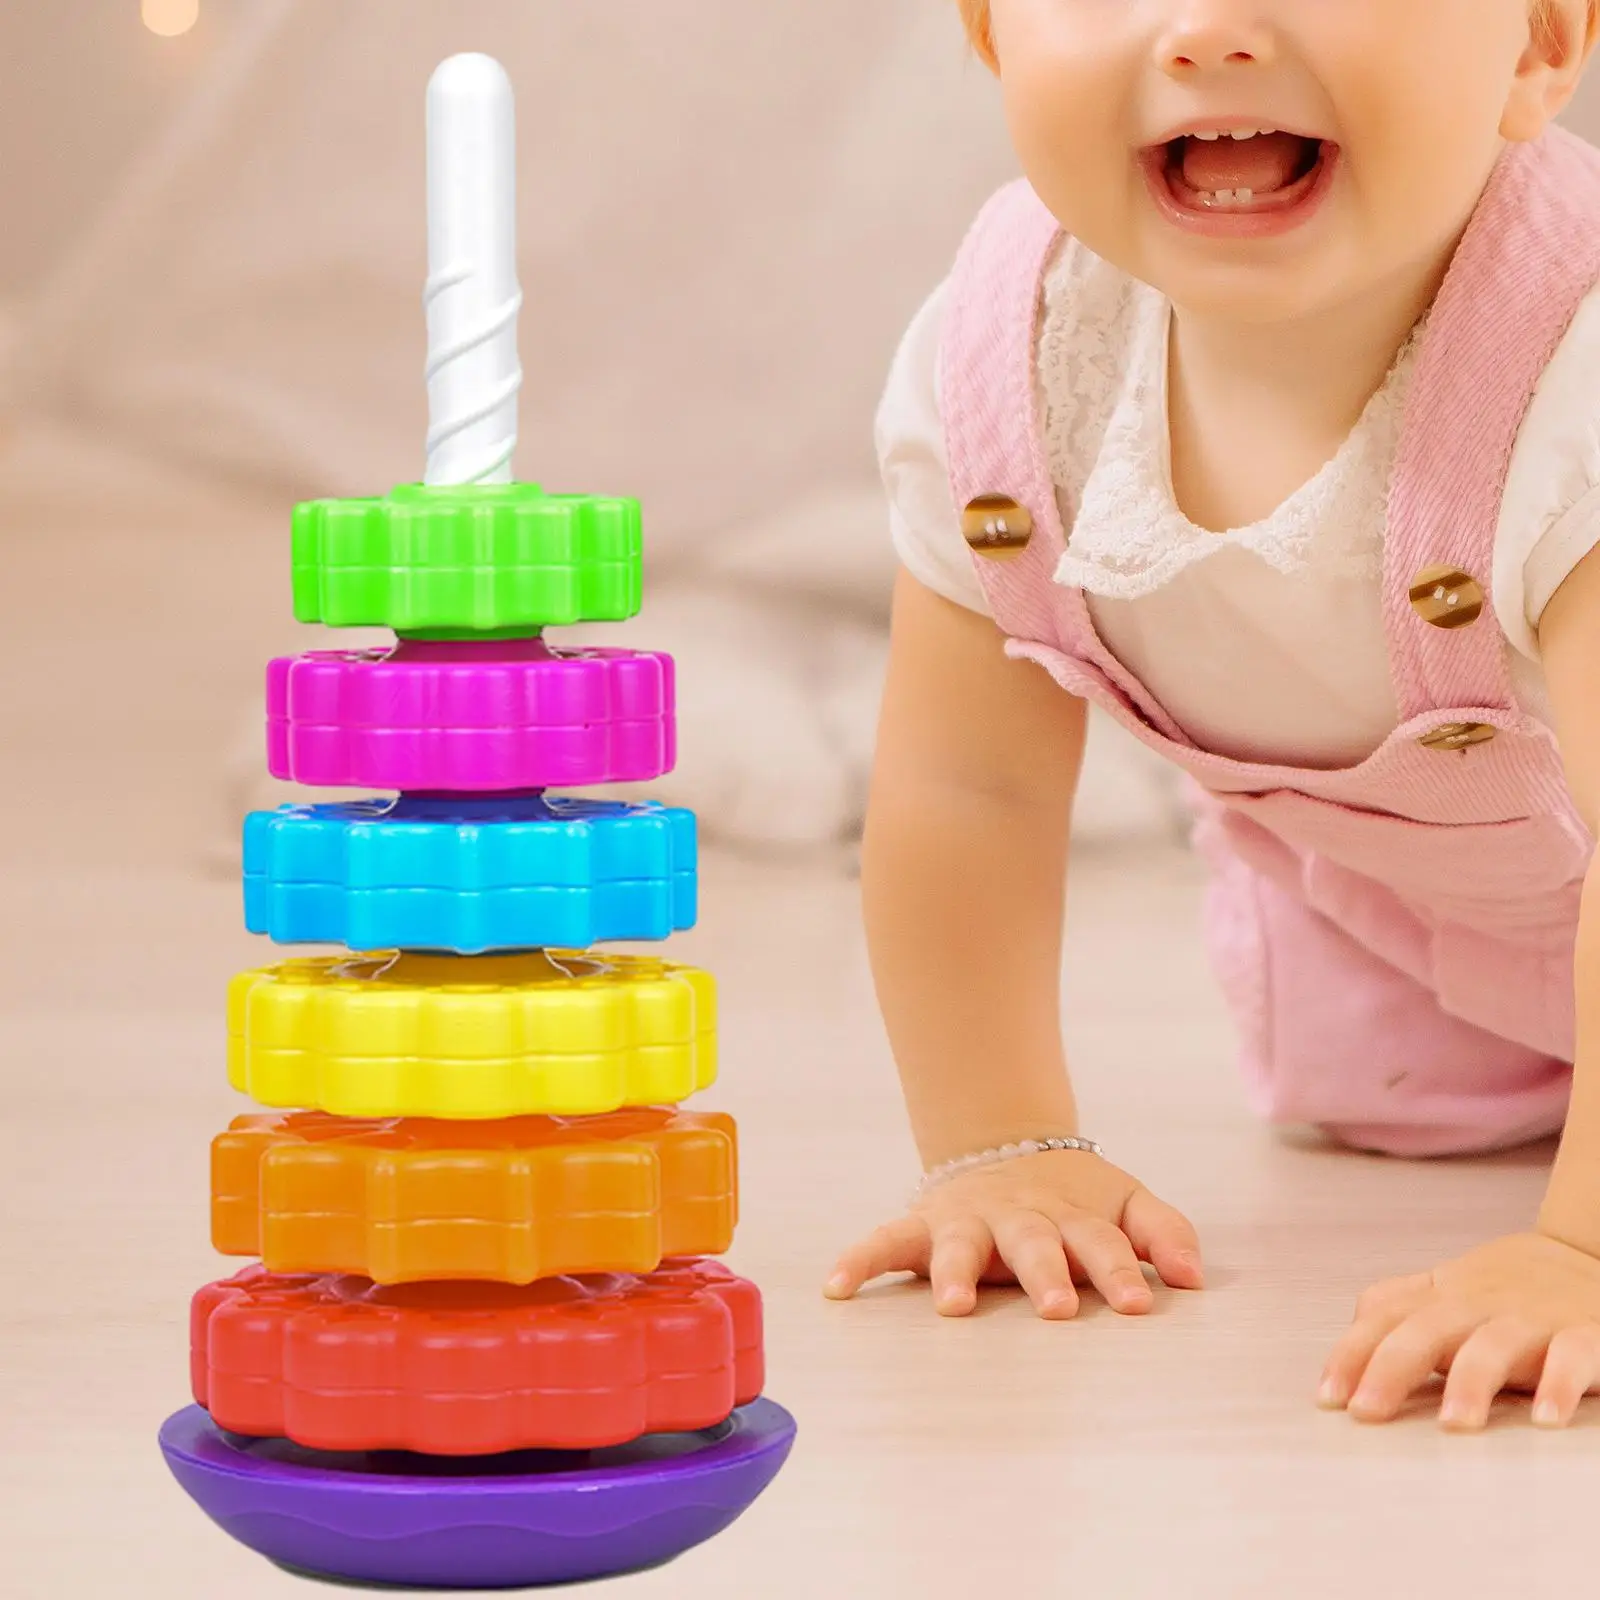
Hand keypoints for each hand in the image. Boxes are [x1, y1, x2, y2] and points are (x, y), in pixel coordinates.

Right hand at [823, 1149, 1203, 1318]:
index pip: (1103, 1242)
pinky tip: (837, 1288)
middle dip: (1045, 1274)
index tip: (1138, 1305)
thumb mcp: (1124, 1201)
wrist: (1003, 1143)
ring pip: (959, 1244)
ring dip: (956, 1272)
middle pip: (1034, 1242)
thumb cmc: (1072, 1196)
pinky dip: (860, 1259)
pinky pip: (885, 1240)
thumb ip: (1163, 1233)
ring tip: (954, 1306)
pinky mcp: (922, 1224)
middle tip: (1057, 1308)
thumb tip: (1195, 1279)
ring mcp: (967, 1219)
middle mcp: (1018, 1217)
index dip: (1120, 1270)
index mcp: (1072, 1215)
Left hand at [1319, 1232, 1599, 1428]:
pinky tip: (1546, 1417)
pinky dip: (1560, 1384)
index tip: (1326, 1396)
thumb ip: (1402, 1303)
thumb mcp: (1450, 1289)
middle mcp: (1479, 1305)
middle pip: (1425, 1330)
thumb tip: (1352, 1326)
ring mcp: (1531, 1318)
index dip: (1351, 1353)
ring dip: (1471, 1381)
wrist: (1590, 1257)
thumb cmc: (1510, 1287)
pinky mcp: (1586, 1332)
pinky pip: (1574, 1356)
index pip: (1383, 1319)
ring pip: (1494, 1344)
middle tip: (1366, 1411)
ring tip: (1452, 1423)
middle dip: (1391, 1368)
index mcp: (1441, 1298)